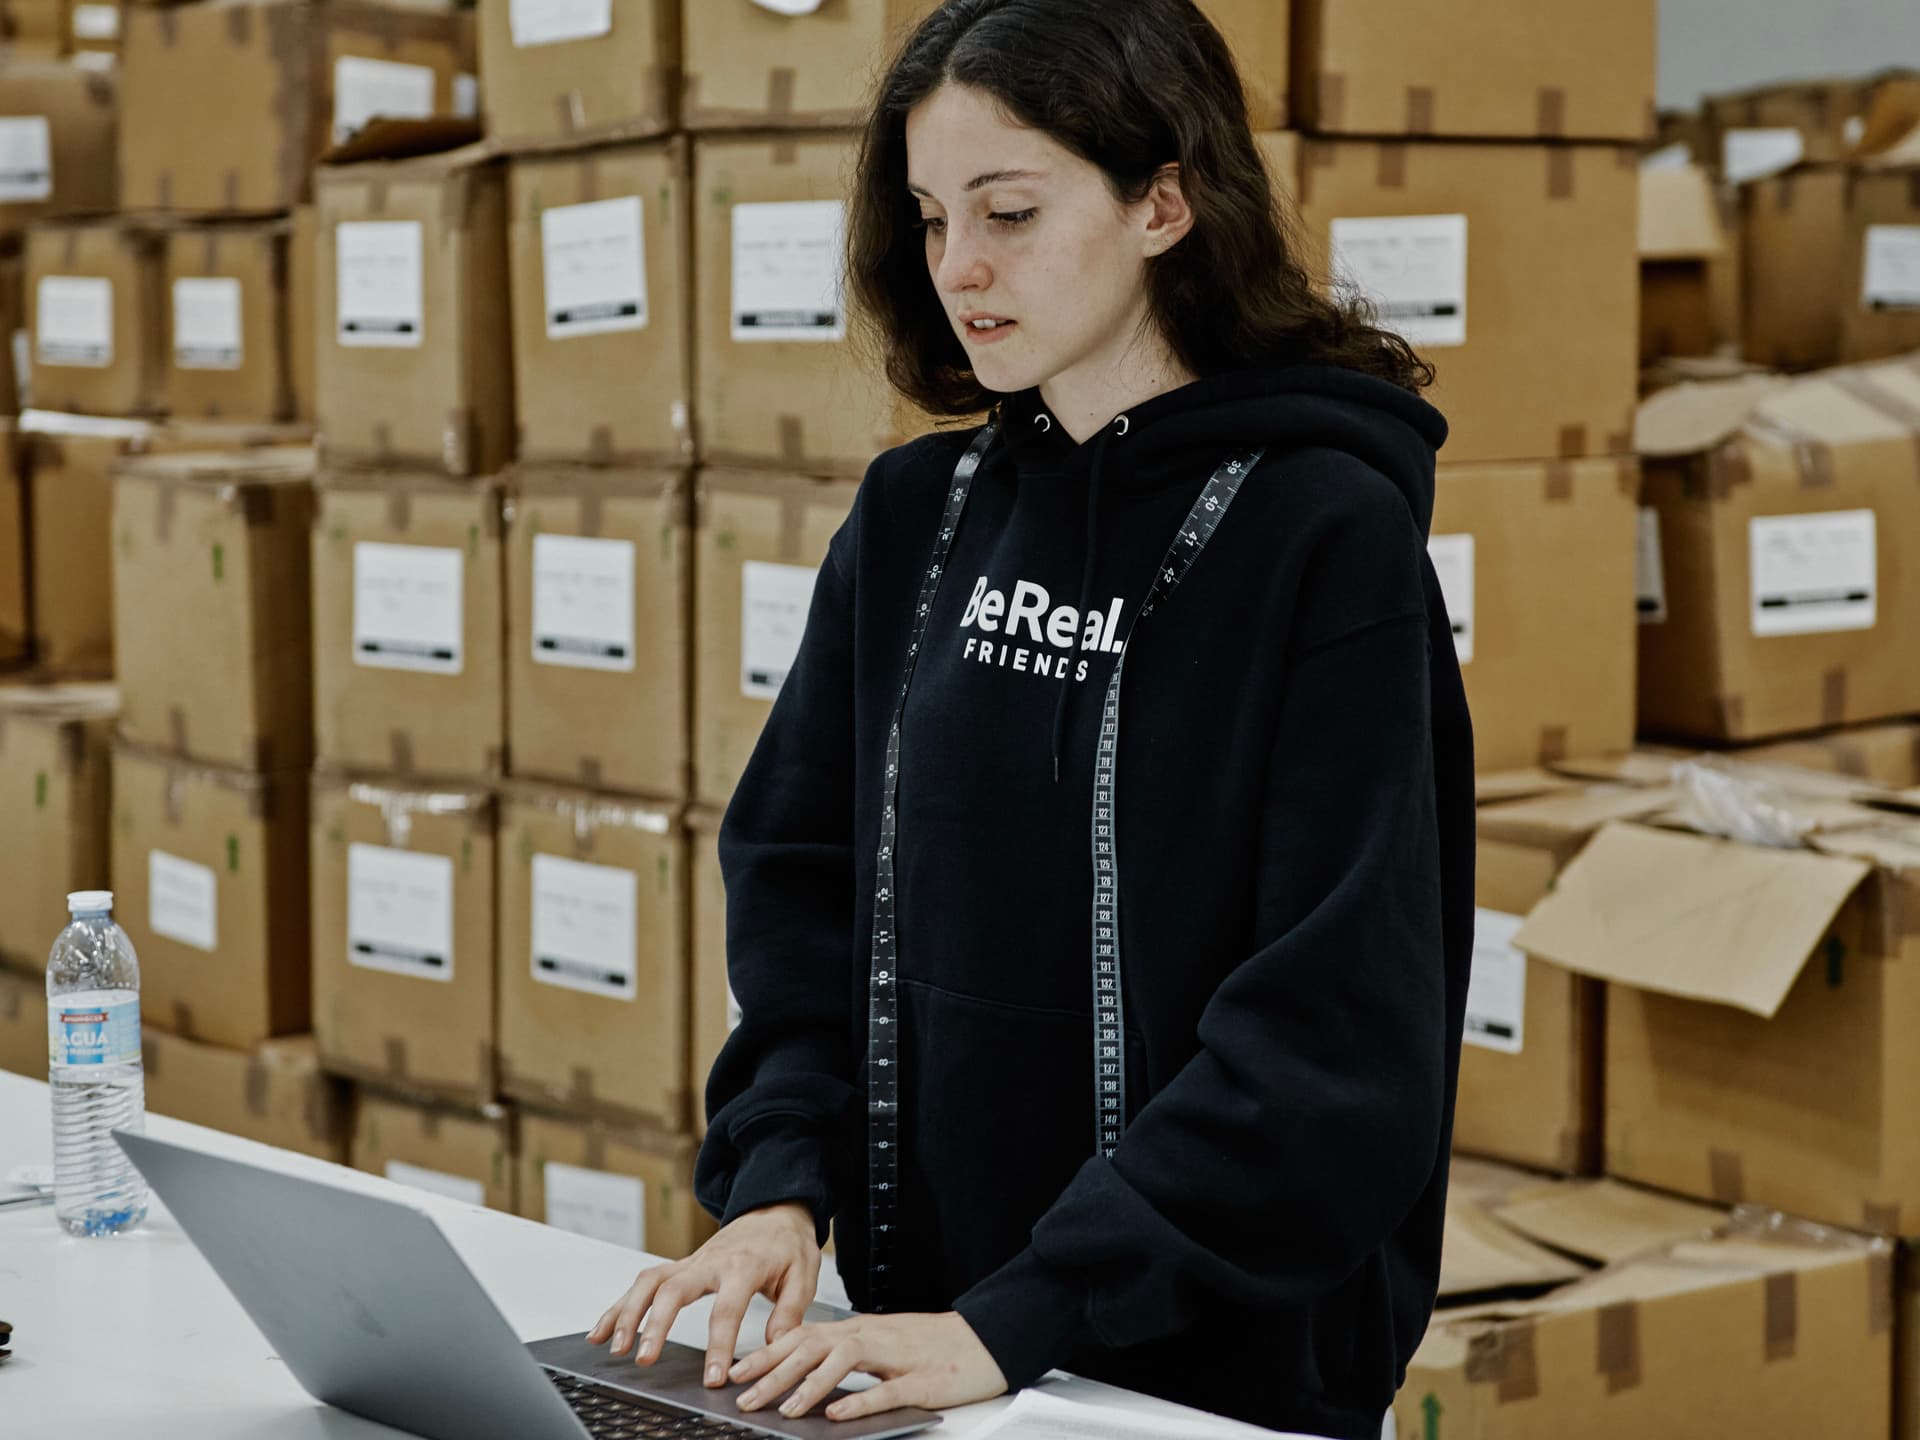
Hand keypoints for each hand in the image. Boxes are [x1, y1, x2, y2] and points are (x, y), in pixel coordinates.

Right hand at [586, 1201, 819, 1387]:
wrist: (774, 1210)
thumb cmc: (788, 1244)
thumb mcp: (804, 1273)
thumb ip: (790, 1311)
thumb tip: (775, 1345)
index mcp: (743, 1265)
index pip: (727, 1308)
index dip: (719, 1344)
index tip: (711, 1375)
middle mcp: (710, 1261)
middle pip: (674, 1290)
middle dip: (655, 1325)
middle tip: (645, 1359)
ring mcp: (690, 1261)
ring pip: (649, 1282)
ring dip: (628, 1313)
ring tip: (615, 1348)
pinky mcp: (679, 1266)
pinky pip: (644, 1282)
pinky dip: (620, 1305)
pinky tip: (602, 1330)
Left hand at [729, 1311, 1007, 1422]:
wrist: (986, 1340)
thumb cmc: (935, 1348)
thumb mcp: (883, 1351)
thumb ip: (848, 1359)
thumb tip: (808, 1376)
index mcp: (861, 1331)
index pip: (804, 1338)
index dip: (768, 1354)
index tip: (736, 1371)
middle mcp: (872, 1337)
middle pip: (814, 1348)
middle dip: (774, 1373)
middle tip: (743, 1397)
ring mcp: (897, 1358)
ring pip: (843, 1363)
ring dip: (809, 1385)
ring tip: (784, 1409)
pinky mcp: (921, 1380)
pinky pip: (886, 1390)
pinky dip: (859, 1400)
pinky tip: (837, 1413)